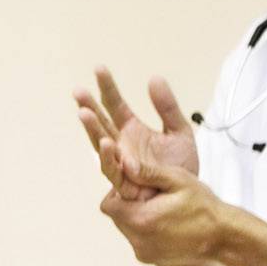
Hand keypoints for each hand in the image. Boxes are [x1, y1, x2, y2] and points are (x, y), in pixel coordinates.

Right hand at [74, 69, 196, 201]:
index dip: (107, 87)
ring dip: (92, 129)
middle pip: (100, 123)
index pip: (114, 105)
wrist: (189, 196)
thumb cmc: (180, 167)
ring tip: (84, 112)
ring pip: (101, 145)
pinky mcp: (126, 182)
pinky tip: (106, 143)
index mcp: (131, 130)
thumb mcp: (179, 130)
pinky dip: (109, 157)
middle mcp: (121, 145)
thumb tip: (153, 78)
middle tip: (78, 91)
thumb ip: (167, 106)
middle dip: (89, 107)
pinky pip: (114, 170)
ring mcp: (121, 164)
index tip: (99, 69)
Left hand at [98, 152, 231, 265]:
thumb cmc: (204, 206)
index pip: (108, 204)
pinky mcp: (147, 258)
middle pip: (116, 216)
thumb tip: (123, 162)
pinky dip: (144, 229)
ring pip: (125, 228)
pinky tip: (166, 222)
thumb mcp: (178, 180)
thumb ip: (148, 172)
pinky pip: (136, 239)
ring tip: (161, 209)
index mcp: (140, 219)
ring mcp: (141, 251)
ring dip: (136, 216)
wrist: (223, 237)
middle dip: (128, 203)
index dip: (118, 192)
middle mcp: (137, 240)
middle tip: (152, 196)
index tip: (138, 186)